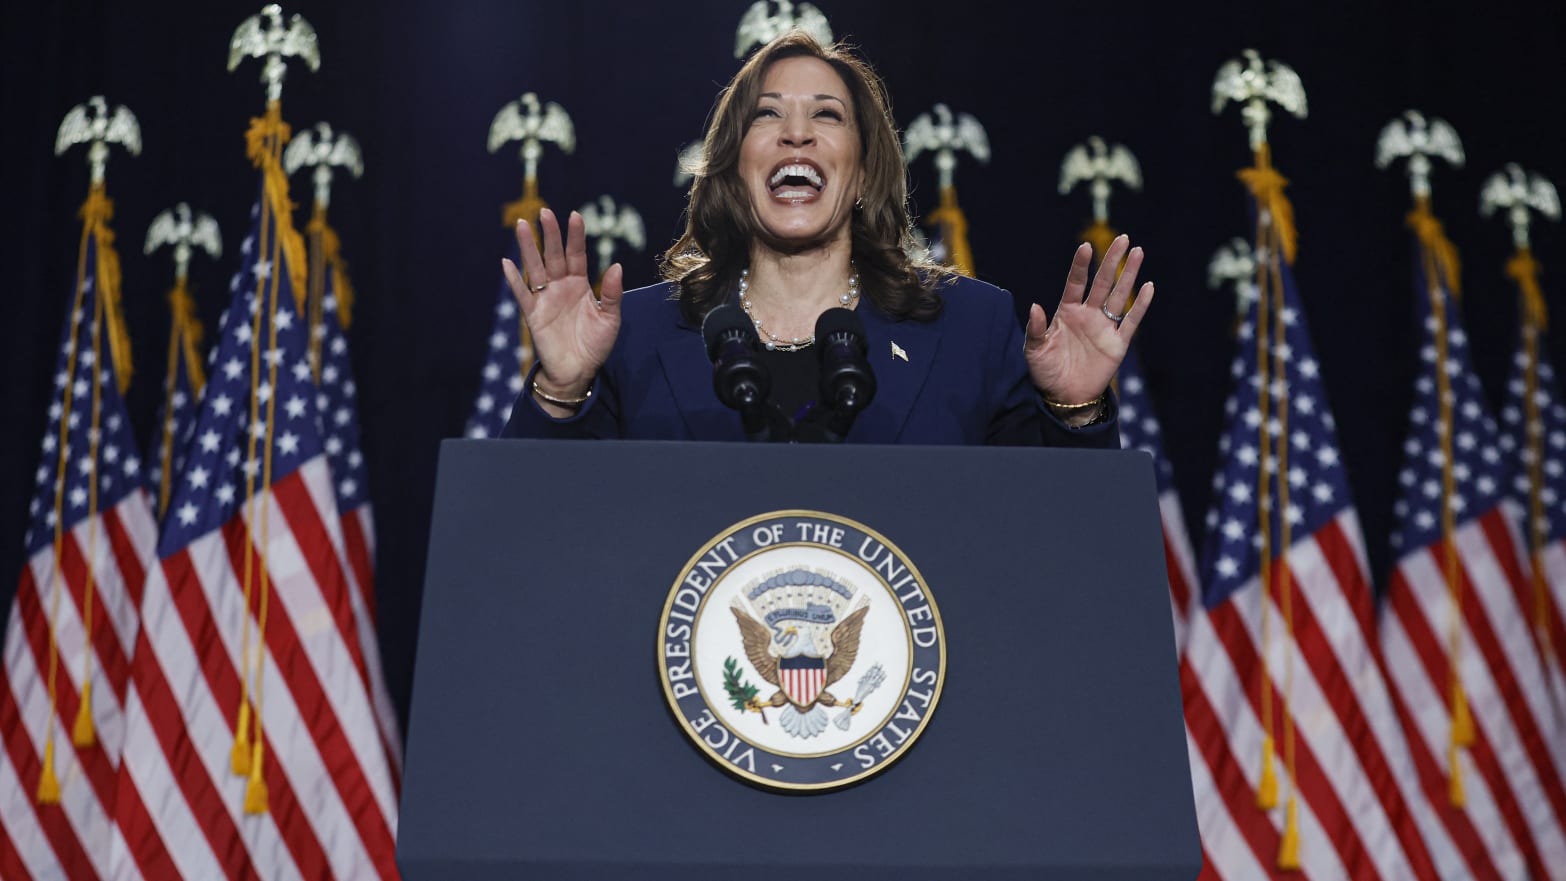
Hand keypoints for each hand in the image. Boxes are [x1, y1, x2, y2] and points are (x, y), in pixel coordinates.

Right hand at [500, 207, 623, 397]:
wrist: (578, 372)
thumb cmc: (595, 345)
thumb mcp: (610, 319)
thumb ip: (613, 294)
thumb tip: (617, 266)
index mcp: (580, 285)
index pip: (577, 255)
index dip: (575, 236)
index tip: (575, 215)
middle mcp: (560, 287)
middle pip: (554, 255)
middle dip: (550, 234)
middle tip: (545, 212)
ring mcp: (545, 298)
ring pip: (535, 268)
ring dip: (528, 247)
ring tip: (523, 225)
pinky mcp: (533, 314)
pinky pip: (522, 294)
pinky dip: (514, 279)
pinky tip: (507, 263)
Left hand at [1024, 235, 1153, 407]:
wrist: (1064, 397)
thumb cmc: (1045, 372)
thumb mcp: (1034, 351)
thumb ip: (1036, 329)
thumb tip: (1035, 306)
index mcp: (1066, 312)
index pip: (1075, 283)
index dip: (1081, 265)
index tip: (1086, 246)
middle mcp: (1088, 315)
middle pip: (1102, 282)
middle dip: (1112, 260)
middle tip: (1124, 238)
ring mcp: (1104, 327)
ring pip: (1119, 295)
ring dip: (1129, 275)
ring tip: (1138, 252)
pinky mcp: (1117, 344)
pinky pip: (1131, 321)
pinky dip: (1140, 305)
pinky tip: (1148, 287)